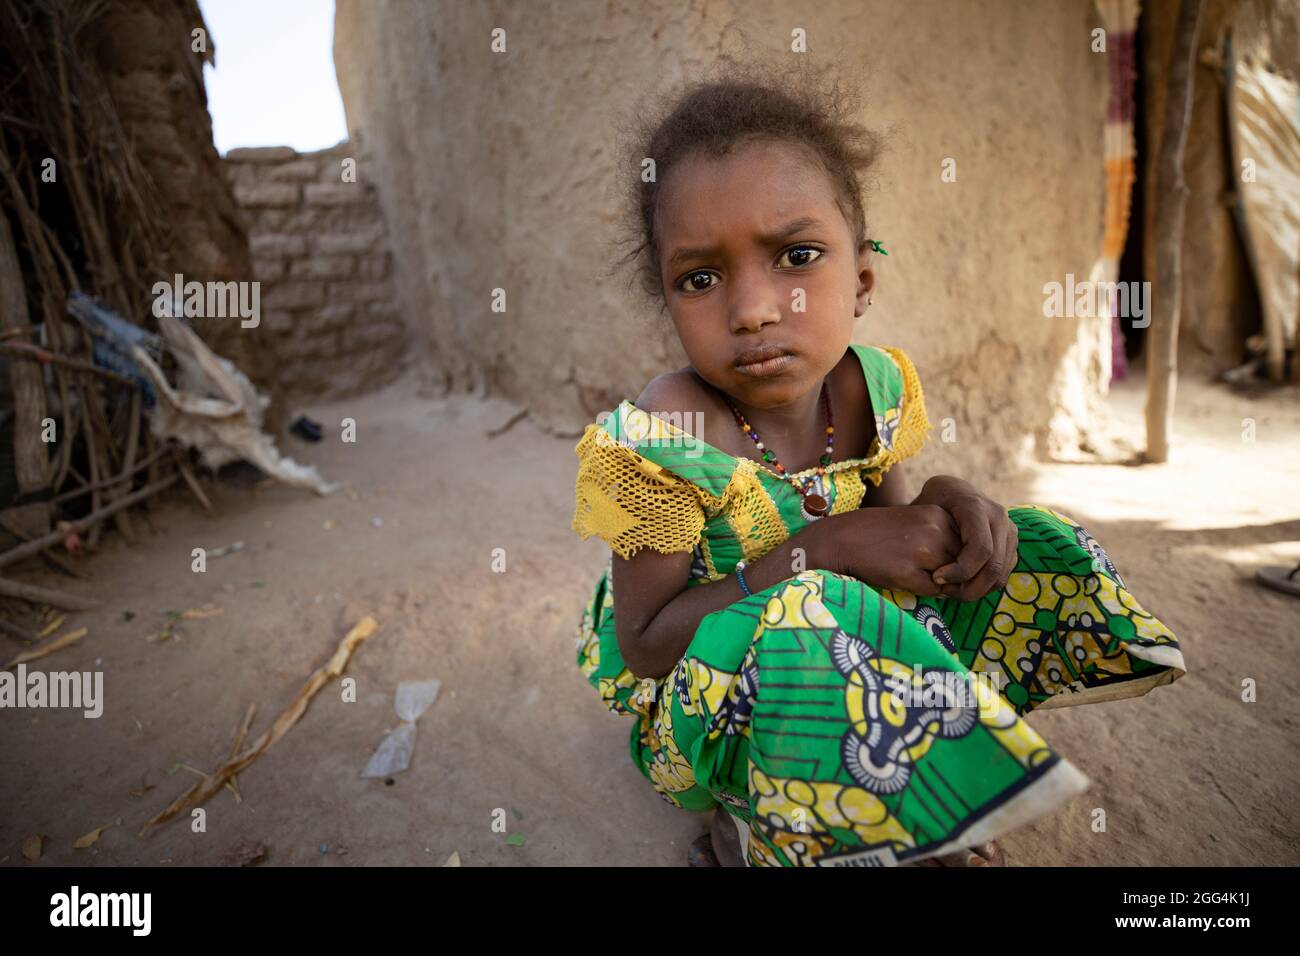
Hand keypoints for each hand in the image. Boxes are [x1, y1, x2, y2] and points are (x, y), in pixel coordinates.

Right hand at [831, 505, 962, 596]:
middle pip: (962, 564)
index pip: (967, 547)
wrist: (842, 539)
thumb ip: (945, 539)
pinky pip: (932, 592)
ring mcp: (922, 551)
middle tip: (919, 566)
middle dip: (948, 573)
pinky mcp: (908, 572)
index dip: (952, 558)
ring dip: (936, 582)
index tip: (929, 555)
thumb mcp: (918, 524)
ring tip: (910, 570)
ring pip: (950, 580)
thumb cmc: (881, 535)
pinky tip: (900, 577)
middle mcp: (935, 530)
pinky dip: (921, 591)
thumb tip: (969, 574)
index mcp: (939, 514)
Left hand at [912, 476, 1017, 601]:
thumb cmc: (930, 503)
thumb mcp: (922, 510)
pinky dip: (983, 586)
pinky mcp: (1011, 543)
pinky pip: (1002, 574)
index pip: (980, 549)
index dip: (960, 571)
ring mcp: (1009, 530)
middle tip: (944, 592)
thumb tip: (930, 574)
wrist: (950, 491)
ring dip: (976, 590)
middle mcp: (998, 517)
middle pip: (994, 566)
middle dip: (969, 587)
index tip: (936, 578)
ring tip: (950, 590)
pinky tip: (961, 585)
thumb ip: (925, 536)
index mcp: (976, 506)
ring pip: (1000, 574)